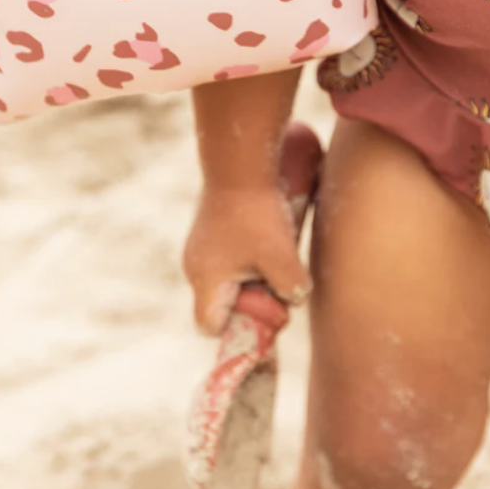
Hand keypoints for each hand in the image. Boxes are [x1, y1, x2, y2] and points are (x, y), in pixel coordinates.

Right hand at [183, 123, 321, 335]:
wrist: (241, 160)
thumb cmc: (259, 213)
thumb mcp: (282, 257)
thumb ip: (292, 289)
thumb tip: (294, 298)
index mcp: (205, 279)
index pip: (210, 326)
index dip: (238, 328)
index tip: (266, 308)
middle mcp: (195, 265)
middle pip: (223, 302)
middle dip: (253, 299)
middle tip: (279, 281)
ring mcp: (200, 243)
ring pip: (228, 276)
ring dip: (254, 274)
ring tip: (276, 254)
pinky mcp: (211, 225)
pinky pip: (229, 254)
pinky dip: (250, 254)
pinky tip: (269, 234)